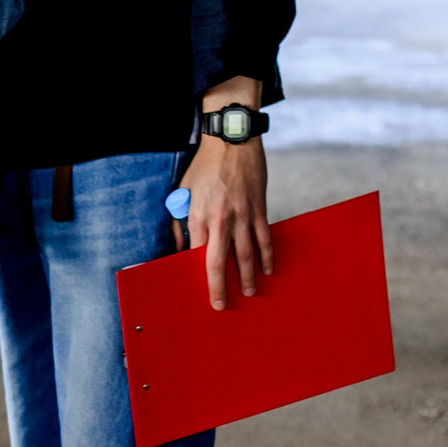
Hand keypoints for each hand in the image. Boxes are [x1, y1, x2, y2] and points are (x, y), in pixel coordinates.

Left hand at [171, 77, 272, 310]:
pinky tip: (267, 269)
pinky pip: (264, 238)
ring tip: (249, 292)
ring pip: (245, 254)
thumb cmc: (204, 166)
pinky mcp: (259, 209)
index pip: (197, 254)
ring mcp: (242, 215)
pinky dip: (266, 256)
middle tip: (221, 305)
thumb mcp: (182, 190)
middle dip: (219, 287)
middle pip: (218, 262)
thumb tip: (180, 246)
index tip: (199, 288)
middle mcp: (220, 219)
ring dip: (247, 277)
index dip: (197, 274)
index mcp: (198, 215)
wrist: (231, 141)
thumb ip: (180, 220)